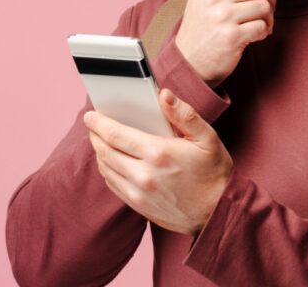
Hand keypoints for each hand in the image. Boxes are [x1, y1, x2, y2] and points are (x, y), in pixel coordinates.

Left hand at [83, 88, 233, 235]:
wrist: (217, 211)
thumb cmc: (213, 171)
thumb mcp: (206, 137)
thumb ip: (184, 114)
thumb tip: (164, 94)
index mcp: (159, 153)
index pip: (115, 134)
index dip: (99, 123)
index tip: (90, 115)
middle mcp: (144, 175)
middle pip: (105, 151)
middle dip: (95, 135)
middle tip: (93, 125)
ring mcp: (139, 193)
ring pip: (106, 168)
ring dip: (99, 152)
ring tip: (101, 140)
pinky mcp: (138, 205)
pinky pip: (112, 184)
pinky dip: (107, 169)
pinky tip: (111, 161)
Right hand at [175, 0, 297, 86]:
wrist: (188, 61)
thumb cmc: (201, 26)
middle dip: (269, 0)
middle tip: (263, 12)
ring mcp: (222, 16)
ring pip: (265, 7)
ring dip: (267, 19)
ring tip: (255, 26)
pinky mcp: (231, 36)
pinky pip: (262, 27)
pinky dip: (262, 33)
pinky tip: (251, 37)